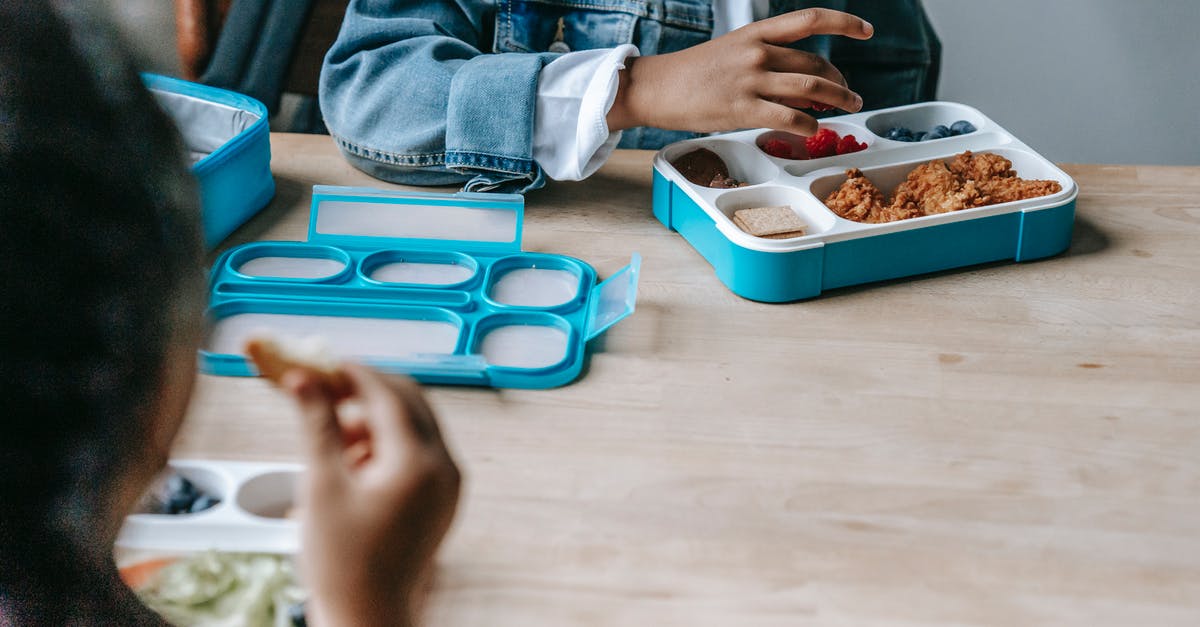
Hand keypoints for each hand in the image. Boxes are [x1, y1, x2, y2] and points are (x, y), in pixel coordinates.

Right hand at [283, 363, 460, 626]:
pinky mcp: (442, 499)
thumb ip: (317, 425)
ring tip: (333, 440)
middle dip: (366, 392)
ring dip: (375, 419)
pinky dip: (387, 445)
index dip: (353, 373)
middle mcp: (445, 469)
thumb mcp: (322, 487)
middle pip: (409, 403)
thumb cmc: (343, 563)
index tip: (322, 363)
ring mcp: (449, 485)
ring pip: (415, 425)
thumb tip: (302, 379)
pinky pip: (419, 452)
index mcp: (419, 464)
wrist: (367, 618)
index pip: (389, 396)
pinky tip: (352, 463)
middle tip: (325, 390)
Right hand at [607, 8, 873, 136]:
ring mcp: (750, 81)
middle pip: (815, 64)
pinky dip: (809, 125)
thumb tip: (805, 85)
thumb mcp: (733, 53)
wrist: (656, 87)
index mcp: (756, 33)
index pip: (809, 20)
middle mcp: (757, 53)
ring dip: (838, 100)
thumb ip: (768, 62)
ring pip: (810, 89)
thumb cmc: (693, 73)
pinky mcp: (742, 110)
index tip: (866, 32)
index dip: (844, 23)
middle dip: (840, 81)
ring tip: (849, 108)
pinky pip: (788, 118)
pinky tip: (814, 130)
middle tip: (850, 94)